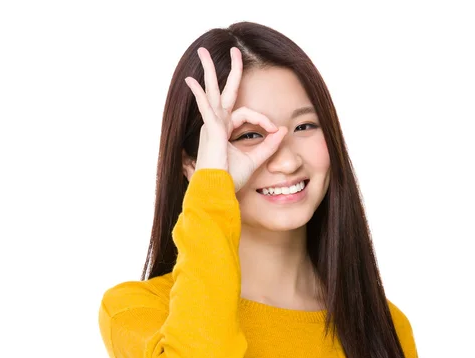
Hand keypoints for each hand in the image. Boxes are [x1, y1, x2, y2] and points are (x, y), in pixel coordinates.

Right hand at [184, 47, 286, 191]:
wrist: (217, 190)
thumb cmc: (230, 179)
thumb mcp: (254, 159)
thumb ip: (268, 144)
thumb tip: (283, 129)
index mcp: (225, 130)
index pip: (246, 114)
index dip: (263, 119)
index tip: (275, 130)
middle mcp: (217, 124)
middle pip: (224, 91)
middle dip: (230, 71)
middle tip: (235, 50)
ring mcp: (212, 125)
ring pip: (212, 92)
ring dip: (209, 71)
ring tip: (202, 51)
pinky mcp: (211, 129)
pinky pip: (206, 107)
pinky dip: (200, 95)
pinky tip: (192, 81)